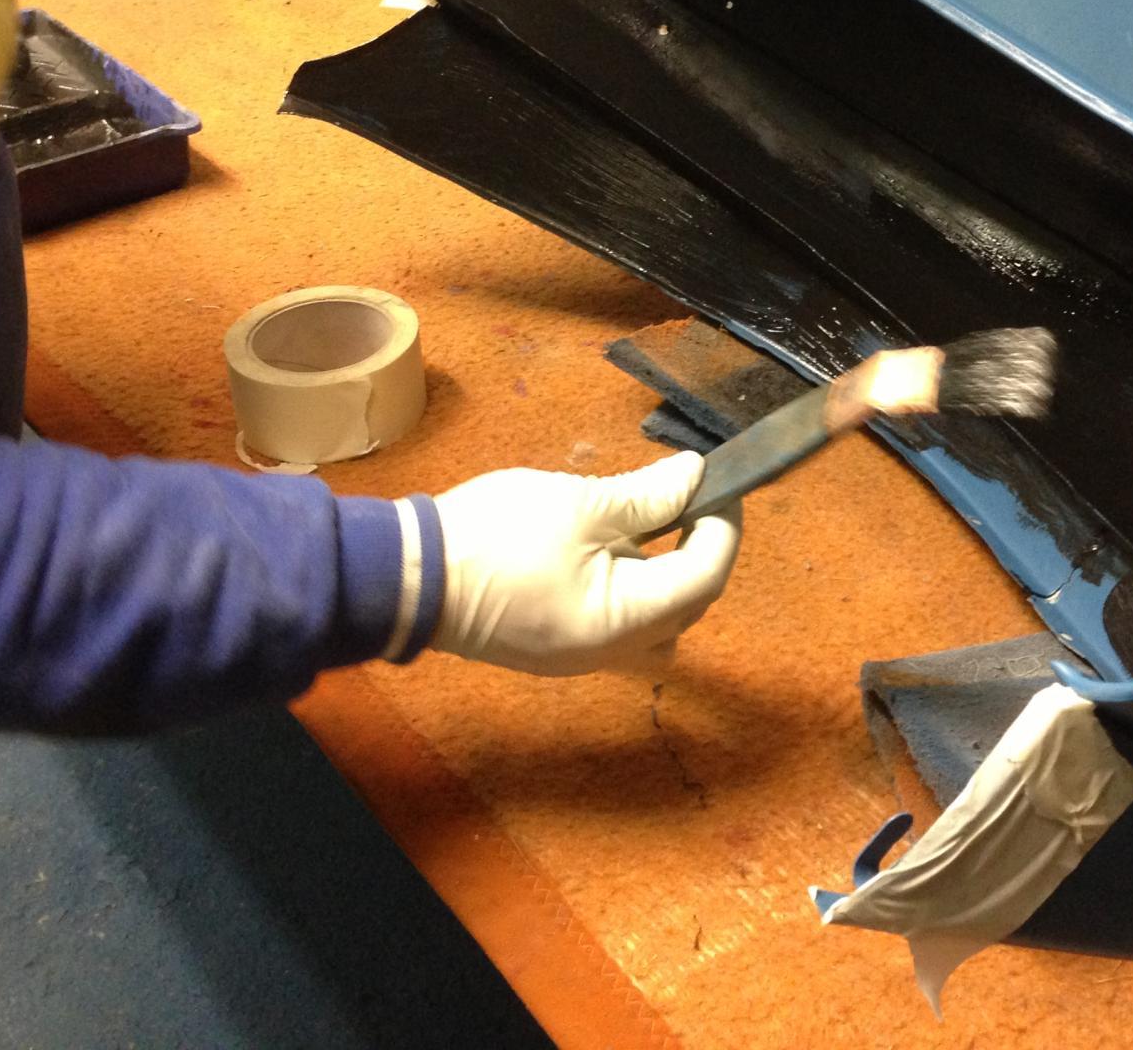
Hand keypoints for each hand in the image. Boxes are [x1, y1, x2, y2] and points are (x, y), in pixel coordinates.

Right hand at [430, 452, 740, 675]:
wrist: (408, 576)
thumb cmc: (495, 536)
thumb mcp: (580, 504)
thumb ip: (647, 496)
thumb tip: (697, 477)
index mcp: (624, 621)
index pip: (705, 577)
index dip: (724, 528)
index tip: (720, 484)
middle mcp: (612, 651)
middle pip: (688, 606)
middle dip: (700, 550)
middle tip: (690, 497)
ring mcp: (583, 656)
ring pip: (657, 622)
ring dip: (668, 574)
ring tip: (650, 523)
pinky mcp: (559, 647)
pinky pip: (620, 624)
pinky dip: (632, 585)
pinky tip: (611, 546)